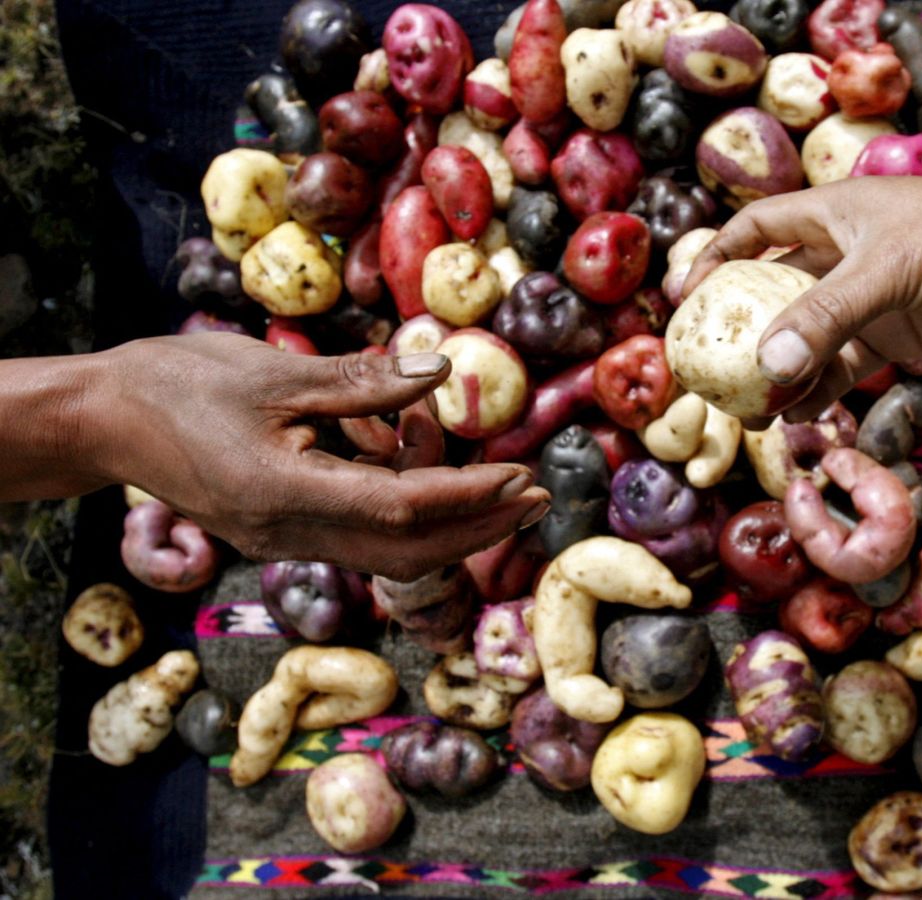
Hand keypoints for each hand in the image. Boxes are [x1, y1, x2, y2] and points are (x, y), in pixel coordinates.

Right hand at [87, 333, 548, 580]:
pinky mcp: (281, 529)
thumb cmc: (179, 383)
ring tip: (502, 488)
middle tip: (537, 498)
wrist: (103, 418)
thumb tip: (439, 371)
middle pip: (407, 549)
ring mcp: (284, 538)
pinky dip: (407, 512)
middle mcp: (290, 533)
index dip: (468, 497)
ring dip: (451, 525)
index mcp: (286, 494)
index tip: (522, 479)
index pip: (401, 510)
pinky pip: (360, 534)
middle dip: (479, 528)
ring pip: (388, 550)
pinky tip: (430, 474)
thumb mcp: (274, 372)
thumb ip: (361, 382)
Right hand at [682, 170, 921, 421]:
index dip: (716, 260)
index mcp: (830, 216)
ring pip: (804, 338)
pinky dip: (819, 389)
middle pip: (771, 294)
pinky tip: (801, 413)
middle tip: (712, 374)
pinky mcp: (892, 334)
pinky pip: (841, 365)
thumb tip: (767, 368)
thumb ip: (826, 317)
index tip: (687, 301)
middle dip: (742, 334)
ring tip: (755, 411)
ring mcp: (865, 299)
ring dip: (780, 373)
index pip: (754, 230)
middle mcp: (839, 255)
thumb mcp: (888, 271)